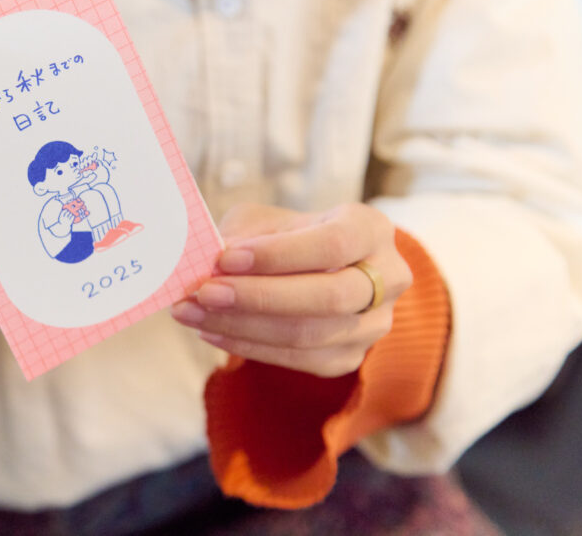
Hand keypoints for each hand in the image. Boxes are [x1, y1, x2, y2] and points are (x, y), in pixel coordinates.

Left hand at [171, 202, 411, 377]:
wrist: (316, 270)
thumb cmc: (288, 238)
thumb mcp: (268, 222)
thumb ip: (242, 237)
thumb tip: (205, 261)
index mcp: (370, 228)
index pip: (332, 245)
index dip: (278, 255)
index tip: (224, 258)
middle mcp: (387, 278)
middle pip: (329, 297)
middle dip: (259, 297)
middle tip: (204, 292)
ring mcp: (373, 324)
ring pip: (309, 335)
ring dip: (242, 326)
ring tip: (193, 312)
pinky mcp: (350, 357)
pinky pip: (298, 360)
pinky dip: (248, 347)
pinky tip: (212, 331)